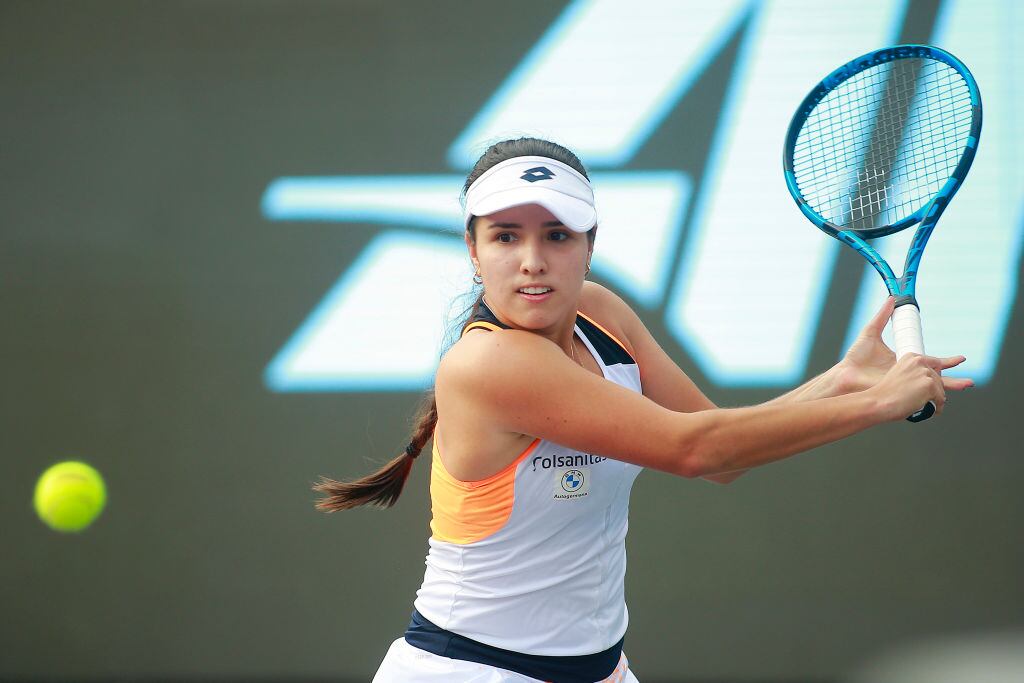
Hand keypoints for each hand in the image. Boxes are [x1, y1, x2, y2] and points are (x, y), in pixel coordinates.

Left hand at [837, 297, 974, 394]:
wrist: (846, 375)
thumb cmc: (856, 357)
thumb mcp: (871, 332)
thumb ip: (882, 316)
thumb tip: (891, 299)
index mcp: (904, 361)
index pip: (930, 361)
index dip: (945, 361)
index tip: (960, 358)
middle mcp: (908, 373)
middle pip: (936, 375)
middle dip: (953, 376)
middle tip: (969, 380)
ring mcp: (905, 384)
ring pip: (933, 387)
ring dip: (951, 386)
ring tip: (967, 385)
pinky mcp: (900, 391)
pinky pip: (921, 393)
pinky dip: (933, 394)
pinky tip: (944, 396)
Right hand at [869, 352, 949, 420]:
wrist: (878, 402)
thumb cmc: (885, 394)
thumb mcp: (899, 375)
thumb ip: (914, 373)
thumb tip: (927, 381)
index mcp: (910, 357)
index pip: (934, 364)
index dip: (932, 376)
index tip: (930, 384)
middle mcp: (919, 362)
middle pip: (938, 377)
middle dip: (934, 389)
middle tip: (924, 398)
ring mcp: (925, 373)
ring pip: (941, 389)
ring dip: (936, 399)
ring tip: (925, 405)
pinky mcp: (929, 386)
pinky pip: (941, 399)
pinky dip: (938, 407)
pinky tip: (930, 410)